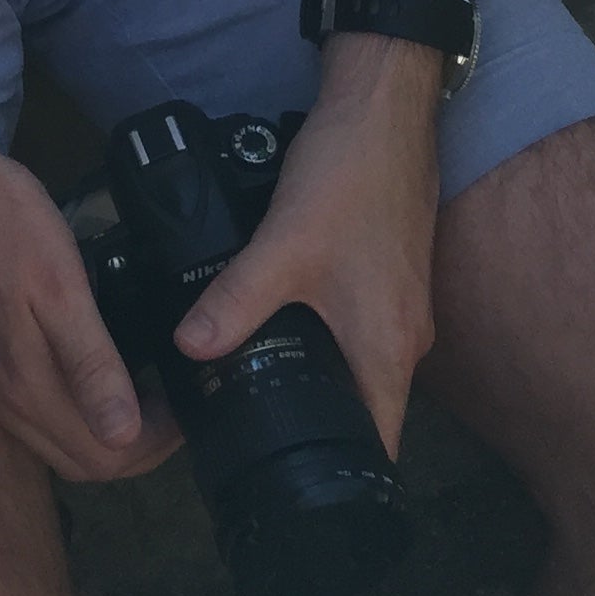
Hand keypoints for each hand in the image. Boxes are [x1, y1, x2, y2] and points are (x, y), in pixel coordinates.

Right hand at [0, 123, 181, 483]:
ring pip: (50, 438)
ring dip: (98, 432)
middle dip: (132, 447)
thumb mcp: (58, 282)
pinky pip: (26, 410)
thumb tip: (123, 434)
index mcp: (22, 383)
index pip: (101, 458)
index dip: (153, 447)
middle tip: (171, 405)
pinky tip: (86, 370)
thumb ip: (88, 362)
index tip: (187, 411)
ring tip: (141, 390)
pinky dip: (66, 409)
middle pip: (77, 460)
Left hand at [171, 42, 442, 455]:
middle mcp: (405, 338)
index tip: (297, 486)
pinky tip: (290, 317)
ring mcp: (403, 304)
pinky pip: (362, 325)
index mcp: (387, 350)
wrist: (385, 108)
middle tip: (261, 435)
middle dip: (322, 425)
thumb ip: (234, 302)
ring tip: (265, 379)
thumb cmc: (348, 178)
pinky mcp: (392, 272)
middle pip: (367, 408)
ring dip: (324, 374)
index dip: (343, 473)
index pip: (376, 444)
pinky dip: (330, 333)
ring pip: (362, 362)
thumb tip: (189, 350)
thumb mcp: (281, 246)